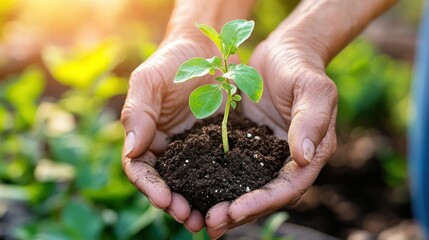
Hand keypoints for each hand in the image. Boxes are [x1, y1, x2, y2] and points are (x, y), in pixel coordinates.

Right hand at [121, 37, 218, 232]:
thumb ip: (138, 113)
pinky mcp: (218, 145)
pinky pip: (219, 170)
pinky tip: (231, 199)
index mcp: (145, 137)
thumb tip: (130, 150)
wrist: (207, 49)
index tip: (162, 200)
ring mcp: (194, 149)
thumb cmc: (172, 61)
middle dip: (175, 204)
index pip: (141, 169)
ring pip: (192, 183)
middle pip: (167, 184)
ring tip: (209, 220)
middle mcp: (168, 149)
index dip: (149, 186)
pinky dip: (221, 187)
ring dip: (197, 203)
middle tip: (190, 219)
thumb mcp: (149, 81)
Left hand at [204, 38, 337, 238]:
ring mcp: (264, 155)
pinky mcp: (245, 145)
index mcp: (309, 154)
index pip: (287, 187)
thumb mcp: (313, 89)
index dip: (261, 202)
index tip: (233, 211)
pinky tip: (193, 191)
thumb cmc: (301, 68)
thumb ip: (312, 121)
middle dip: (238, 213)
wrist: (283, 53)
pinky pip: (229, 169)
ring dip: (224, 206)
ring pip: (245, 189)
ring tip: (199, 220)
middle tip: (210, 224)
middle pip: (264, 197)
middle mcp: (286, 161)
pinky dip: (214, 183)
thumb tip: (303, 157)